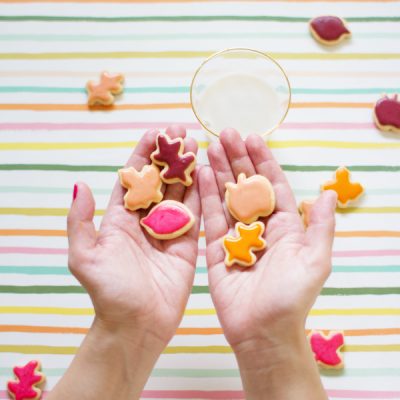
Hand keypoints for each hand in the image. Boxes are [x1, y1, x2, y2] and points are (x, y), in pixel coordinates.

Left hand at [50, 126, 200, 398]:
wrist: (137, 326)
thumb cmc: (109, 293)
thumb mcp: (85, 258)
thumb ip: (80, 222)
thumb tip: (78, 185)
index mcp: (120, 219)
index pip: (132, 178)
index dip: (143, 155)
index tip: (155, 132)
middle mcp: (145, 220)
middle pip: (159, 180)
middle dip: (169, 155)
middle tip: (181, 131)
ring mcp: (168, 230)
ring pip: (179, 192)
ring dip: (187, 169)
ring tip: (196, 145)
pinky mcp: (188, 243)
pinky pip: (195, 214)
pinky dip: (201, 193)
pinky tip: (207, 174)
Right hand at [199, 128, 335, 398]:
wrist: (262, 332)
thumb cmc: (292, 298)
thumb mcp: (315, 261)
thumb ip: (322, 226)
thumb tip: (328, 194)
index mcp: (286, 226)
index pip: (273, 184)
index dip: (263, 161)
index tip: (253, 138)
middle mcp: (260, 226)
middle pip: (247, 184)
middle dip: (237, 158)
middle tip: (225, 133)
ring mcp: (236, 235)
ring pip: (227, 196)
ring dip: (218, 171)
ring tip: (209, 147)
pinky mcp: (216, 247)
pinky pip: (210, 217)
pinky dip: (205, 196)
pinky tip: (200, 175)